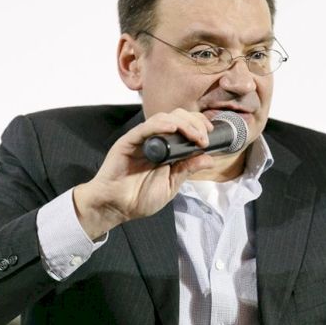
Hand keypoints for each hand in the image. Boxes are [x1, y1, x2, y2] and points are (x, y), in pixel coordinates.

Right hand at [73, 108, 214, 239]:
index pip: (184, 125)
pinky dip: (160, 125)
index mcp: (166, 148)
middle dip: (194, 123)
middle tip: (204, 137)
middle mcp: (155, 140)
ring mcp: (141, 139)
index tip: (209, 134)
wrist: (115, 208)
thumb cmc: (139, 198)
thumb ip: (187, 169)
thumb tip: (209, 159)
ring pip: (163, 118)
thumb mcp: (171, 185)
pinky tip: (172, 128)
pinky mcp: (128, 142)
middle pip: (176, 117)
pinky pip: (145, 128)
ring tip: (194, 135)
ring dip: (183, 123)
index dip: (198, 125)